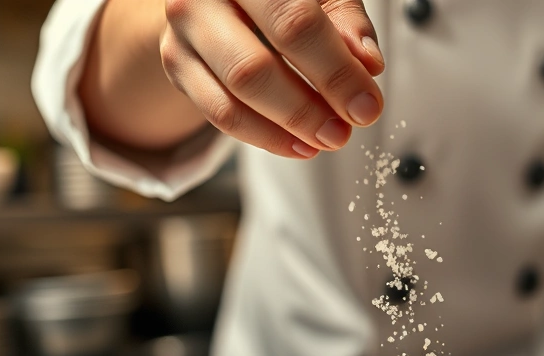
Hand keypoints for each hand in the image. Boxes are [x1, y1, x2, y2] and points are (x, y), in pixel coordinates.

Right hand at [160, 0, 384, 158]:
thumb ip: (347, 23)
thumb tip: (367, 66)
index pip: (294, 24)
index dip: (334, 72)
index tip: (366, 107)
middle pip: (254, 67)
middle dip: (306, 110)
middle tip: (342, 133)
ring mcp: (183, 29)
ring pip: (233, 95)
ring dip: (286, 128)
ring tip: (325, 140)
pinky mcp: (175, 61)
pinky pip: (218, 113)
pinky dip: (263, 136)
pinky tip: (298, 145)